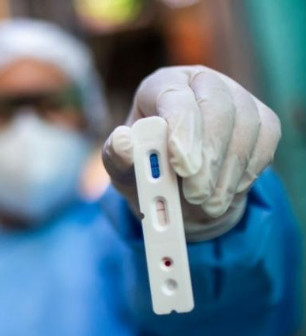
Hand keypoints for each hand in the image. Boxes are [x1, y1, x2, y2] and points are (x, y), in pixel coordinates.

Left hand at [103, 66, 280, 240]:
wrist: (180, 192)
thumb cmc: (147, 173)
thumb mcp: (124, 170)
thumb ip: (117, 157)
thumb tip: (122, 141)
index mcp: (161, 86)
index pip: (173, 95)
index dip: (180, 128)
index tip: (180, 165)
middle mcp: (199, 84)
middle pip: (215, 105)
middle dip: (208, 155)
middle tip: (196, 195)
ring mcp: (235, 97)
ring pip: (244, 123)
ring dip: (228, 171)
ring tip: (209, 205)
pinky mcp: (260, 118)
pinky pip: (266, 137)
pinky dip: (249, 169)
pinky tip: (229, 191)